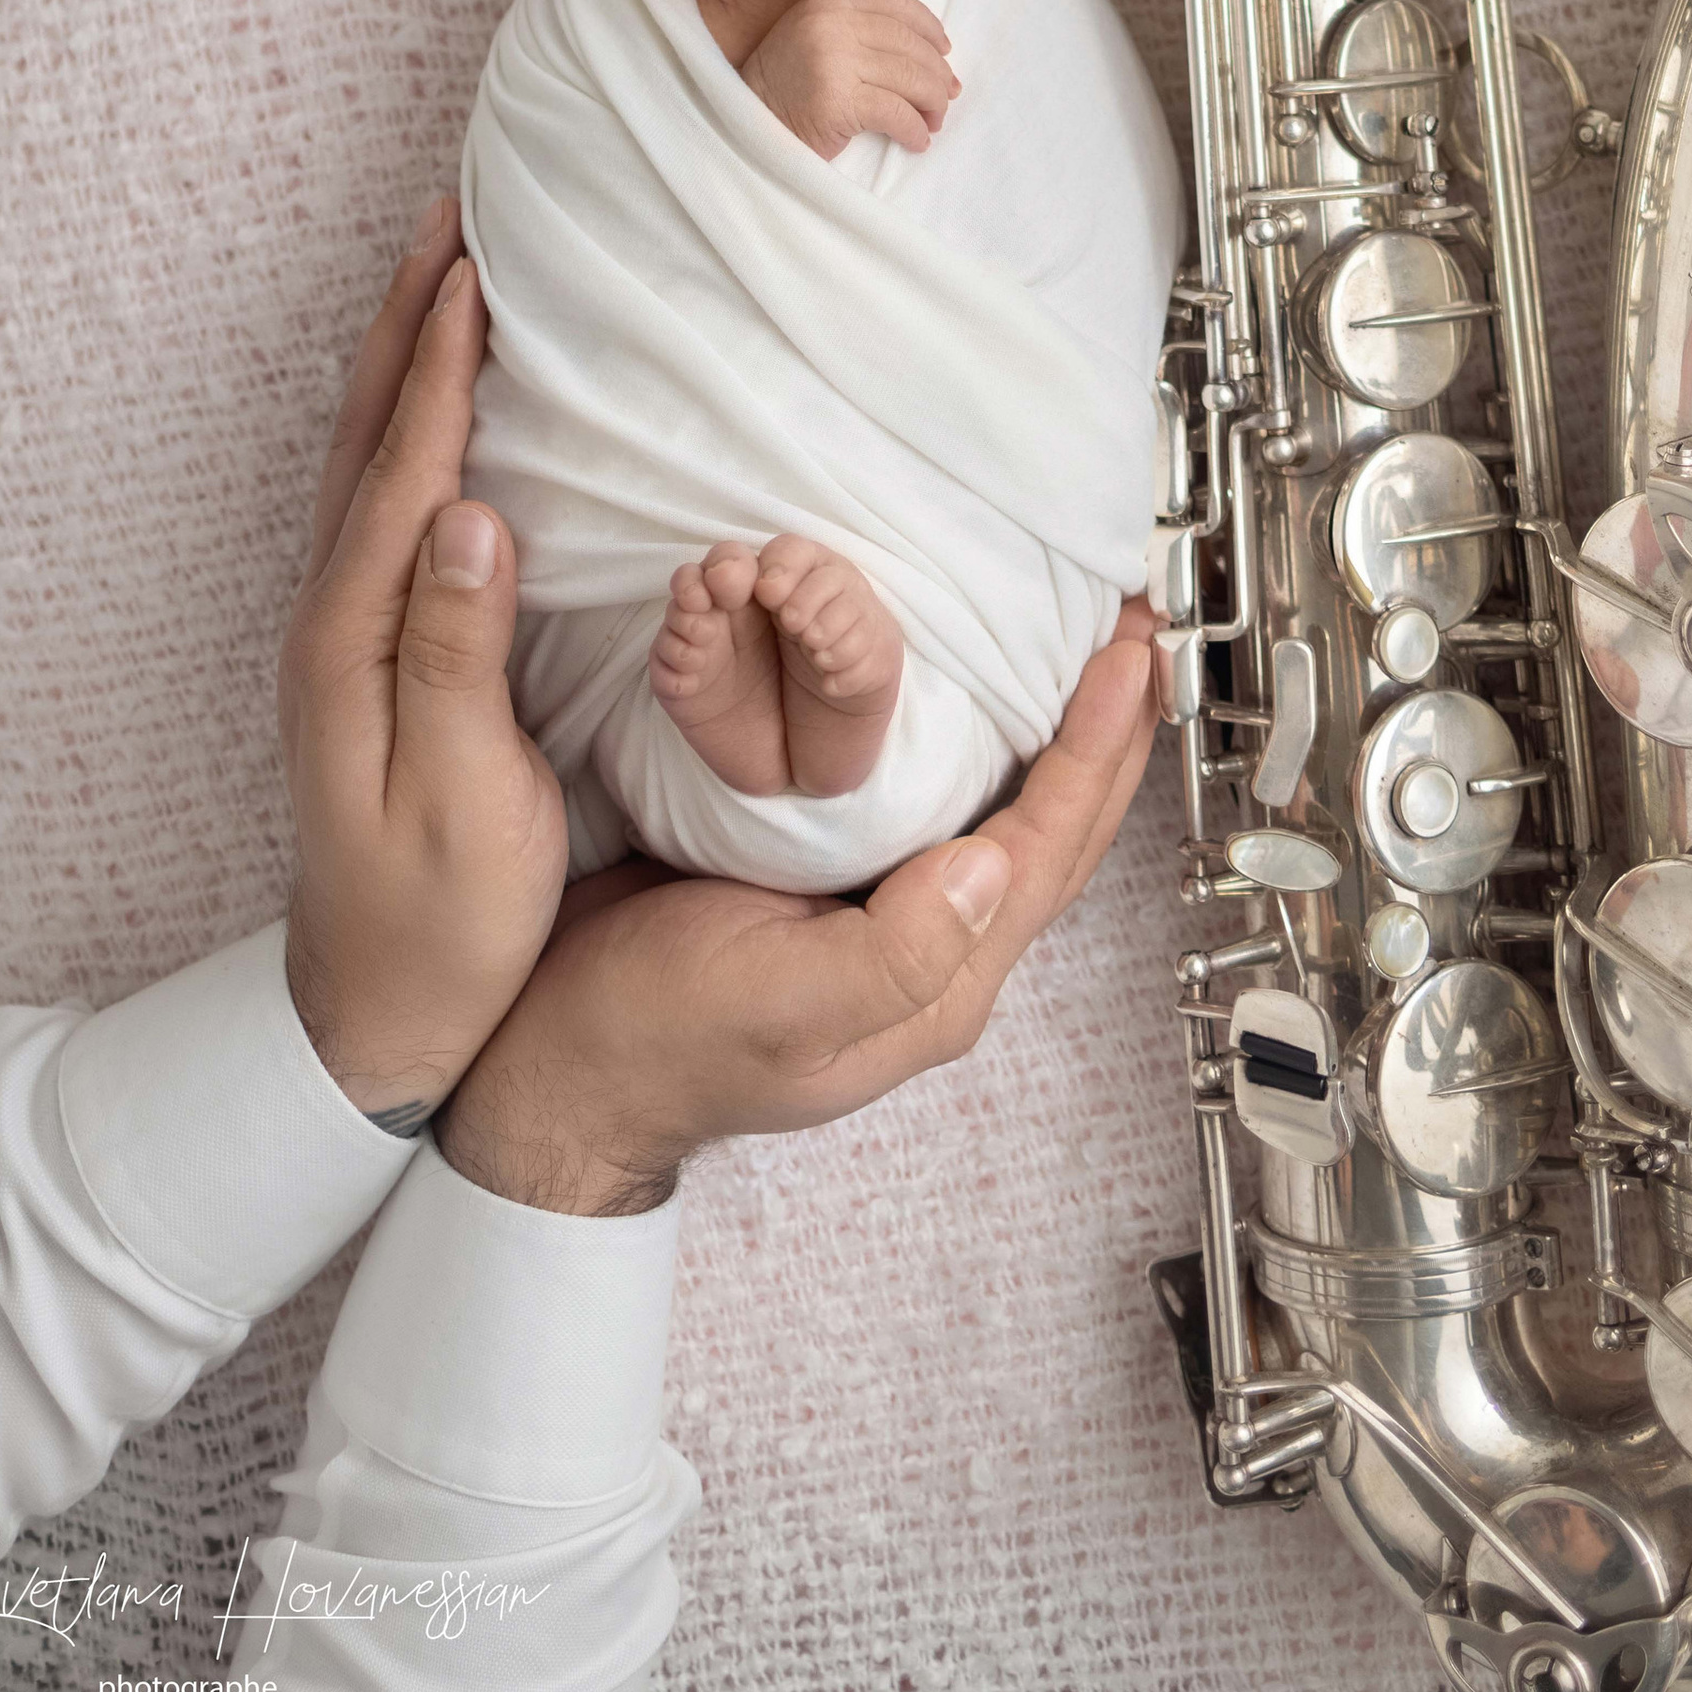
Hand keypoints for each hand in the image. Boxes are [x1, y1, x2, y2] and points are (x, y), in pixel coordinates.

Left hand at [279, 202, 572, 1130]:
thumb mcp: (466, 797)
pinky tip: (453, 402)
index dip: (445, 370)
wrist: (381, 1016)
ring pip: (372, 459)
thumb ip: (459, 653)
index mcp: (355, 647)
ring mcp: (346, 635)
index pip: (406, 475)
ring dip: (409, 358)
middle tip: (457, 217)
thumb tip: (472, 512)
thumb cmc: (445, 920)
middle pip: (369, 439)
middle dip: (411, 322)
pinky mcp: (374, 650)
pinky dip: (417, 422)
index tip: (481, 271)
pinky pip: (388, 500)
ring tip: (454, 269)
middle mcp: (334, 623)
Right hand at [437, 601, 1160, 1211]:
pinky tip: (974, 687)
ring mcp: (889, 915)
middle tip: (1136, 627)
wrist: (555, 1064)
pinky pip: (938, 799)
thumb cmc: (651, 1043)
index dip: (1097, 749)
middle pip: (1056, 828)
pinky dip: (978, 736)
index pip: (1050, 848)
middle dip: (1107, 731)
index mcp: (938, 984)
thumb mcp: (774, 1003)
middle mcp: (935, 952)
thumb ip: (894, 951)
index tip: (1127, 657)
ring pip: (1007, 811)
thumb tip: (996, 866)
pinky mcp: (839, 879)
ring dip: (1055, 728)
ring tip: (1083, 646)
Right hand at [739, 0, 959, 158]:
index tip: (945, 51)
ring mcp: (833, 62)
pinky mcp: (837, 102)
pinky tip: (916, 141)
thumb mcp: (814, 35)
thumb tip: (935, 46)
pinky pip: (897, 113)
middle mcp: (830, 25)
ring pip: (911, 78)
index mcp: (828, 3)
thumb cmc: (787, 86)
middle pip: (910, 44)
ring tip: (933, 122)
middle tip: (945, 97)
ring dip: (932, 105)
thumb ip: (857, 22)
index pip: (896, 5)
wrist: (745, 126)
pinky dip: (915, 130)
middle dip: (937, 74)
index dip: (929, 28)